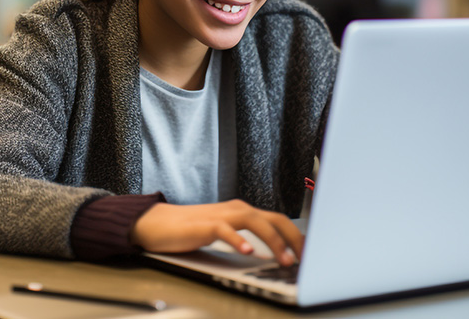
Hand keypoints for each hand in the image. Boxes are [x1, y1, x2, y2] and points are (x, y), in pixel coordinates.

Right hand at [130, 199, 302, 266]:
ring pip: (255, 221)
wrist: (158, 224)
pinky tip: (247, 252)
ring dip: (273, 241)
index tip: (310, 253)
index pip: (278, 220)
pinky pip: (225, 230)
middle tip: (306, 258)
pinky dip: (238, 240)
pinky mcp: (204, 225)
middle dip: (294, 238)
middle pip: (273, 218)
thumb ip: (247, 238)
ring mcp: (221, 215)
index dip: (297, 236)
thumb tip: (274, 254)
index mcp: (243, 211)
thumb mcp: (226, 233)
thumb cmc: (191, 230)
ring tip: (283, 259)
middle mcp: (236, 209)